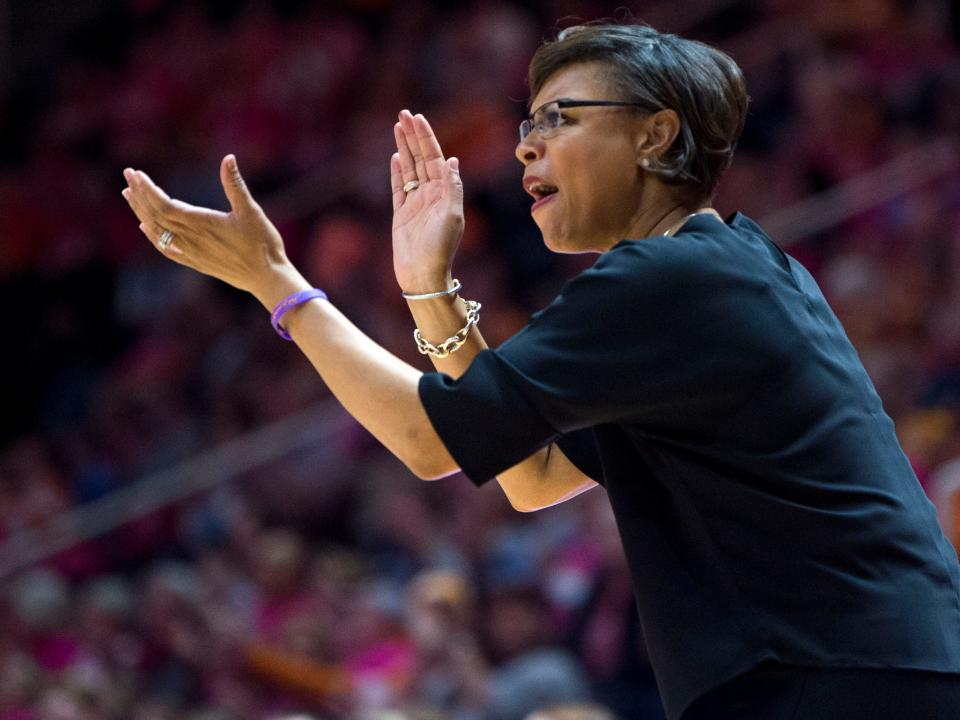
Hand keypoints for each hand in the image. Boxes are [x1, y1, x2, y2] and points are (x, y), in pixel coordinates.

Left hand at [121, 156, 307, 306]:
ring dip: (141, 212)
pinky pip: (165, 249)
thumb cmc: (262, 244)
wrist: (267, 277)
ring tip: (129, 195)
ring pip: (157, 231)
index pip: (164, 204)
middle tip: (128, 175)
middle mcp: (191, 239)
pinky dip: (152, 236)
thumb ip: (235, 184)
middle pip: (155, 215)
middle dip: (139, 194)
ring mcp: (191, 252)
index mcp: (201, 224)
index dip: (148, 189)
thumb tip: (228, 158)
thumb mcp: (251, 210)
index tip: (137, 173)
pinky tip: (145, 227)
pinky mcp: (196, 262)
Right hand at [391, 110, 463, 293]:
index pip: (434, 157)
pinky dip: (398, 172)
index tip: (418, 118)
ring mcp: (415, 203)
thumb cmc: (440, 248)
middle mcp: (431, 194)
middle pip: (421, 158)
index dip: (426, 137)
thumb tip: (452, 160)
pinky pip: (399, 187)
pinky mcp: (401, 214)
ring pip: (409, 169)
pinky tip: (396, 156)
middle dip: (413, 136)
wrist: (422, 274)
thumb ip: (452, 187)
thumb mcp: (452, 215)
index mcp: (444, 192)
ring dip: (405, 147)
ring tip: (398, 127)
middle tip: (404, 113)